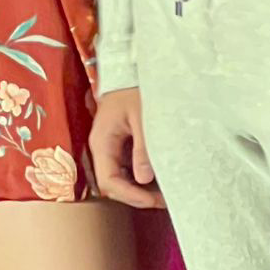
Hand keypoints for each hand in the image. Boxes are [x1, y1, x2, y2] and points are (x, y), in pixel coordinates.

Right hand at [91, 88, 166, 208]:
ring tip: (167, 192)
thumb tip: (144, 179)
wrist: (130, 68)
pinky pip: (129, 168)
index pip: (109, 182)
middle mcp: (103, 148)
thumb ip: (143, 147)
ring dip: (141, 189)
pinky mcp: (122, 145)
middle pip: (114, 185)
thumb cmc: (135, 87)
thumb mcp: (143, 116)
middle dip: (138, 196)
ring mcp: (112, 148)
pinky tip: (162, 179)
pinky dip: (143, 177)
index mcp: (102, 142)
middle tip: (166, 200)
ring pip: (122, 179)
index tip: (154, 201)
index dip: (130, 196)